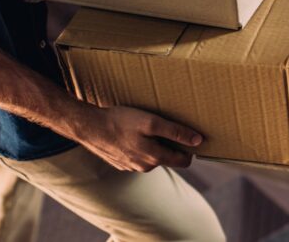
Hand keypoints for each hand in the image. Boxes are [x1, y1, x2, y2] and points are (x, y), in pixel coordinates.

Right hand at [74, 106, 203, 171]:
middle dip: (171, 146)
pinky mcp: (120, 163)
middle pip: (167, 158)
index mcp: (155, 158)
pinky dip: (139, 147)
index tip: (188, 135)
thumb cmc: (121, 121)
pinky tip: (132, 134)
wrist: (90, 127)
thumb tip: (198, 140)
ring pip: (151, 158)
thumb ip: (176, 132)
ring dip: (153, 145)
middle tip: (167, 126)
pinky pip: (137, 157)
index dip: (189, 148)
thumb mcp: (151, 122)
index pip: (184, 161)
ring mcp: (131, 167)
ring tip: (147, 128)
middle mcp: (145, 167)